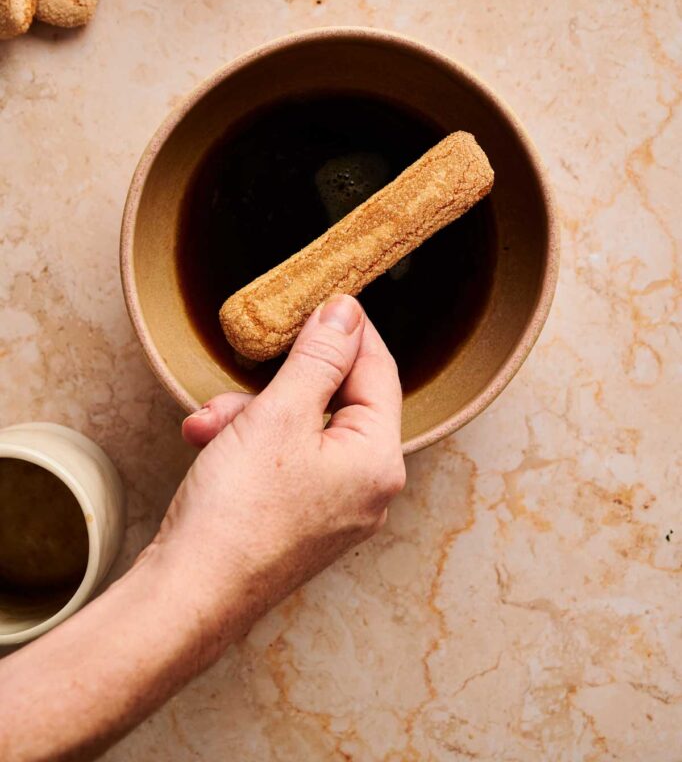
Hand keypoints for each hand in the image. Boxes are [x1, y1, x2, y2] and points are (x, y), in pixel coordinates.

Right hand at [151, 295, 404, 651]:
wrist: (187, 597)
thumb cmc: (236, 514)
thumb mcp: (278, 414)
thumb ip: (318, 357)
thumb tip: (346, 313)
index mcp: (379, 461)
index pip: (379, 371)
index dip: (348, 331)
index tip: (321, 299)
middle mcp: (368, 487)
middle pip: (334, 400)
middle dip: (276, 384)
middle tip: (241, 378)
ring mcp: (335, 508)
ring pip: (300, 428)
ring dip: (250, 414)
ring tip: (209, 424)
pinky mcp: (300, 519)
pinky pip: (284, 460)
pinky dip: (246, 444)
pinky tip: (208, 444)